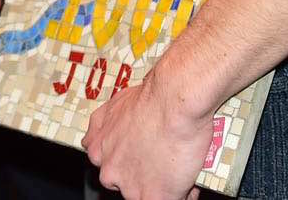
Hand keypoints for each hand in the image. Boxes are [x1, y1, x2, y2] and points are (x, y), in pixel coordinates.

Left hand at [83, 70, 210, 199]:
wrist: (173, 103)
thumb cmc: (150, 98)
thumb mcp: (114, 105)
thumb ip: (104, 124)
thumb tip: (107, 131)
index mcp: (98, 150)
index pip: (109, 167)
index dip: (129, 163)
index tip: (141, 159)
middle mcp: (109, 171)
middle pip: (124, 183)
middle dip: (142, 176)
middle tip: (161, 163)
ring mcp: (131, 188)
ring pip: (145, 195)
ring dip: (162, 185)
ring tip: (179, 170)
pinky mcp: (155, 197)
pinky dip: (182, 193)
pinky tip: (189, 181)